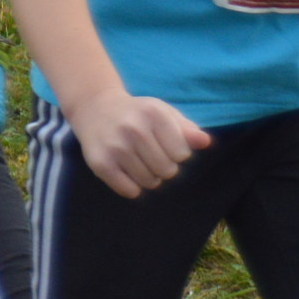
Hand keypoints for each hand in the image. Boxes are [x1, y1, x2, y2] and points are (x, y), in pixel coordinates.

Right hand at [67, 89, 211, 198]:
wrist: (94, 107)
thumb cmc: (137, 113)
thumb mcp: (163, 113)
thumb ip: (187, 129)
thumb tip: (205, 142)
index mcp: (153, 113)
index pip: (182, 154)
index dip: (176, 153)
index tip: (163, 143)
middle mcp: (133, 128)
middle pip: (168, 170)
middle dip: (163, 167)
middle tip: (149, 154)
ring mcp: (116, 146)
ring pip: (150, 183)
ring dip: (148, 177)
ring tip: (137, 161)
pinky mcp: (100, 162)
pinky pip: (130, 191)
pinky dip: (131, 187)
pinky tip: (124, 170)